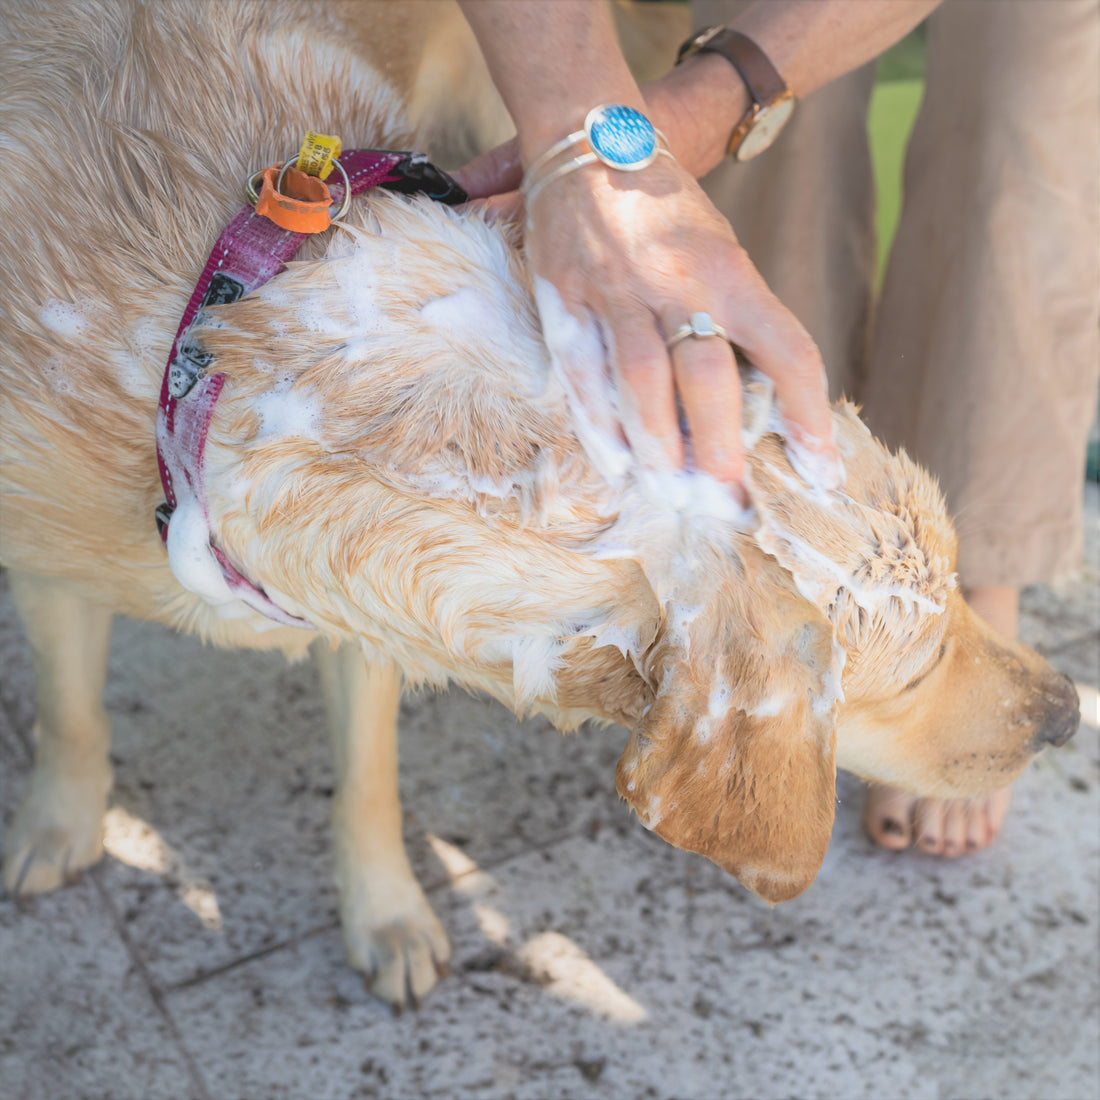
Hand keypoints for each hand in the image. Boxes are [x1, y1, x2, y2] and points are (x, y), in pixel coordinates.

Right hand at [452, 118, 835, 497]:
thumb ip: (740, 321)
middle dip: (721, 452)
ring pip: (641, 383)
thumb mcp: (721, 253)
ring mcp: (617, 293)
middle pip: (707, 381)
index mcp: (730, 271)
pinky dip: (599, 426)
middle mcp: (677, 284)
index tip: (821, 474)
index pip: (788, 351)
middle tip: (730, 507)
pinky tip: (616, 466)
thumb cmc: (667, 214)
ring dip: (660, 449)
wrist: (589, 145)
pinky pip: (582, 374)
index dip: (810, 418)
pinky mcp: (566, 300)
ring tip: (675, 495)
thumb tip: (766, 407)